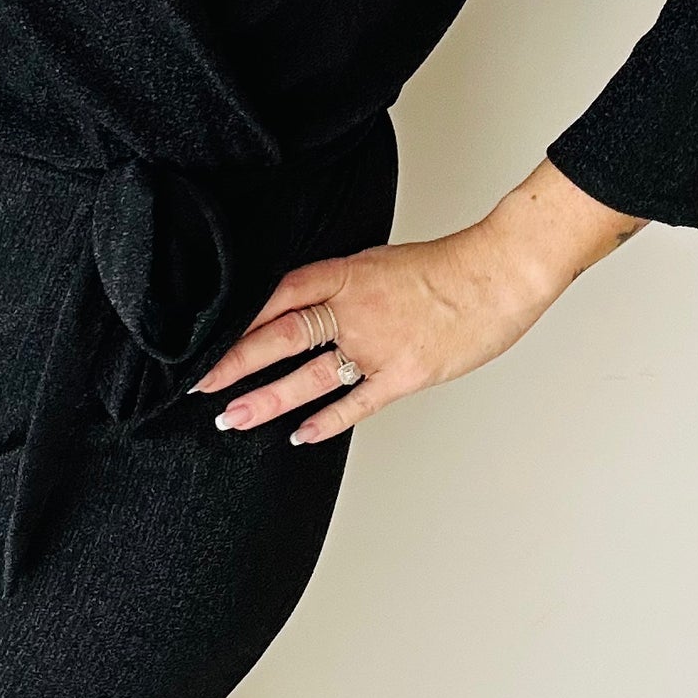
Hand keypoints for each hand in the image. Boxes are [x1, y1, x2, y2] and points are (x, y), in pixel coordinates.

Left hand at [192, 157, 646, 444]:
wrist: (500, 274)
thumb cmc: (449, 268)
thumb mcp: (381, 263)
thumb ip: (342, 285)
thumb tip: (307, 304)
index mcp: (346, 274)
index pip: (276, 294)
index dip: (237, 318)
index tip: (204, 337)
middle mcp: (354, 309)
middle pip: (279, 335)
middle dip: (233, 363)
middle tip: (198, 383)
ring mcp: (376, 344)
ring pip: (308, 376)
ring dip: (266, 399)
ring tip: (232, 417)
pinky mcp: (403, 374)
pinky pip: (355, 403)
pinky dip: (325, 421)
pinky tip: (299, 435)